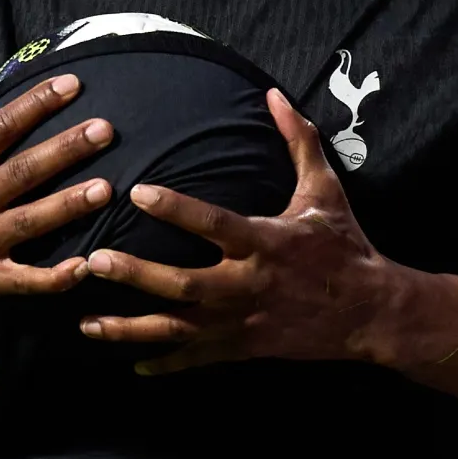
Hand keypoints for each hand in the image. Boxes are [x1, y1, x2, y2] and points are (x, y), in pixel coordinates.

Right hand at [0, 42, 114, 311]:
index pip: (2, 126)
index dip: (37, 104)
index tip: (74, 84)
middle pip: (23, 171)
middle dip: (65, 150)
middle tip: (105, 130)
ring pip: (28, 222)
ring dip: (66, 206)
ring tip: (106, 189)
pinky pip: (23, 279)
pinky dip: (53, 277)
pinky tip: (87, 265)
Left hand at [76, 89, 395, 373]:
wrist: (371, 312)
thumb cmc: (344, 245)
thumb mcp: (324, 190)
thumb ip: (298, 141)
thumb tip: (273, 94)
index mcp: (265, 242)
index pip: (213, 223)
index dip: (175, 208)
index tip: (136, 192)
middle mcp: (249, 285)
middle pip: (183, 284)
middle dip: (136, 275)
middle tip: (93, 260)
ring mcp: (243, 322)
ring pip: (179, 328)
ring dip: (131, 327)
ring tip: (86, 323)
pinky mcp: (244, 347)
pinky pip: (197, 359)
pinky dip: (165, 364)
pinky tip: (132, 364)